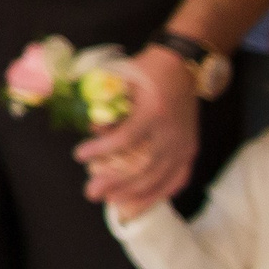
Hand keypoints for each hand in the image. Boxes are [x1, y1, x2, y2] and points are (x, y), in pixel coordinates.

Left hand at [75, 46, 197, 213]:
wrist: (182, 66)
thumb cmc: (148, 71)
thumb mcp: (124, 78)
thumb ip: (109, 104)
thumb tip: (92, 129)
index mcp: (154, 111)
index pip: (126, 138)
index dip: (101, 150)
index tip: (78, 155)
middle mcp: (172, 132)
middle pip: (143, 167)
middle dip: (115, 183)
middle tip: (91, 192)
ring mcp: (184, 143)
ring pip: (160, 178)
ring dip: (134, 193)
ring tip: (111, 201)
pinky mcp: (190, 148)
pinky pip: (178, 178)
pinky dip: (160, 193)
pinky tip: (143, 202)